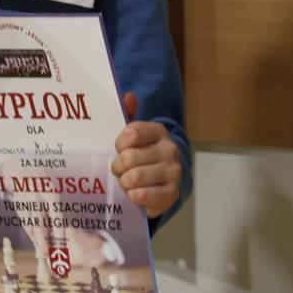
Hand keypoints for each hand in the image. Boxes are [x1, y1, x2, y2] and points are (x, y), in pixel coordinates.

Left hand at [111, 93, 181, 218]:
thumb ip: (128, 115)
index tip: (121, 149)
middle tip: (122, 170)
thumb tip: (130, 96)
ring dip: (125, 183)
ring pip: (133, 177)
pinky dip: (133, 196)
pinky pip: (141, 195)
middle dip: (118, 167)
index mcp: (159, 131)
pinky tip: (136, 193)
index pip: (131, 133)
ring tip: (129, 182)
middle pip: (128, 158)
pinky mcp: (172, 192)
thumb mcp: (133, 137)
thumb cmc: (141, 157)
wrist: (161, 185)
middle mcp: (170, 148)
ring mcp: (174, 171)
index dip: (119, 145)